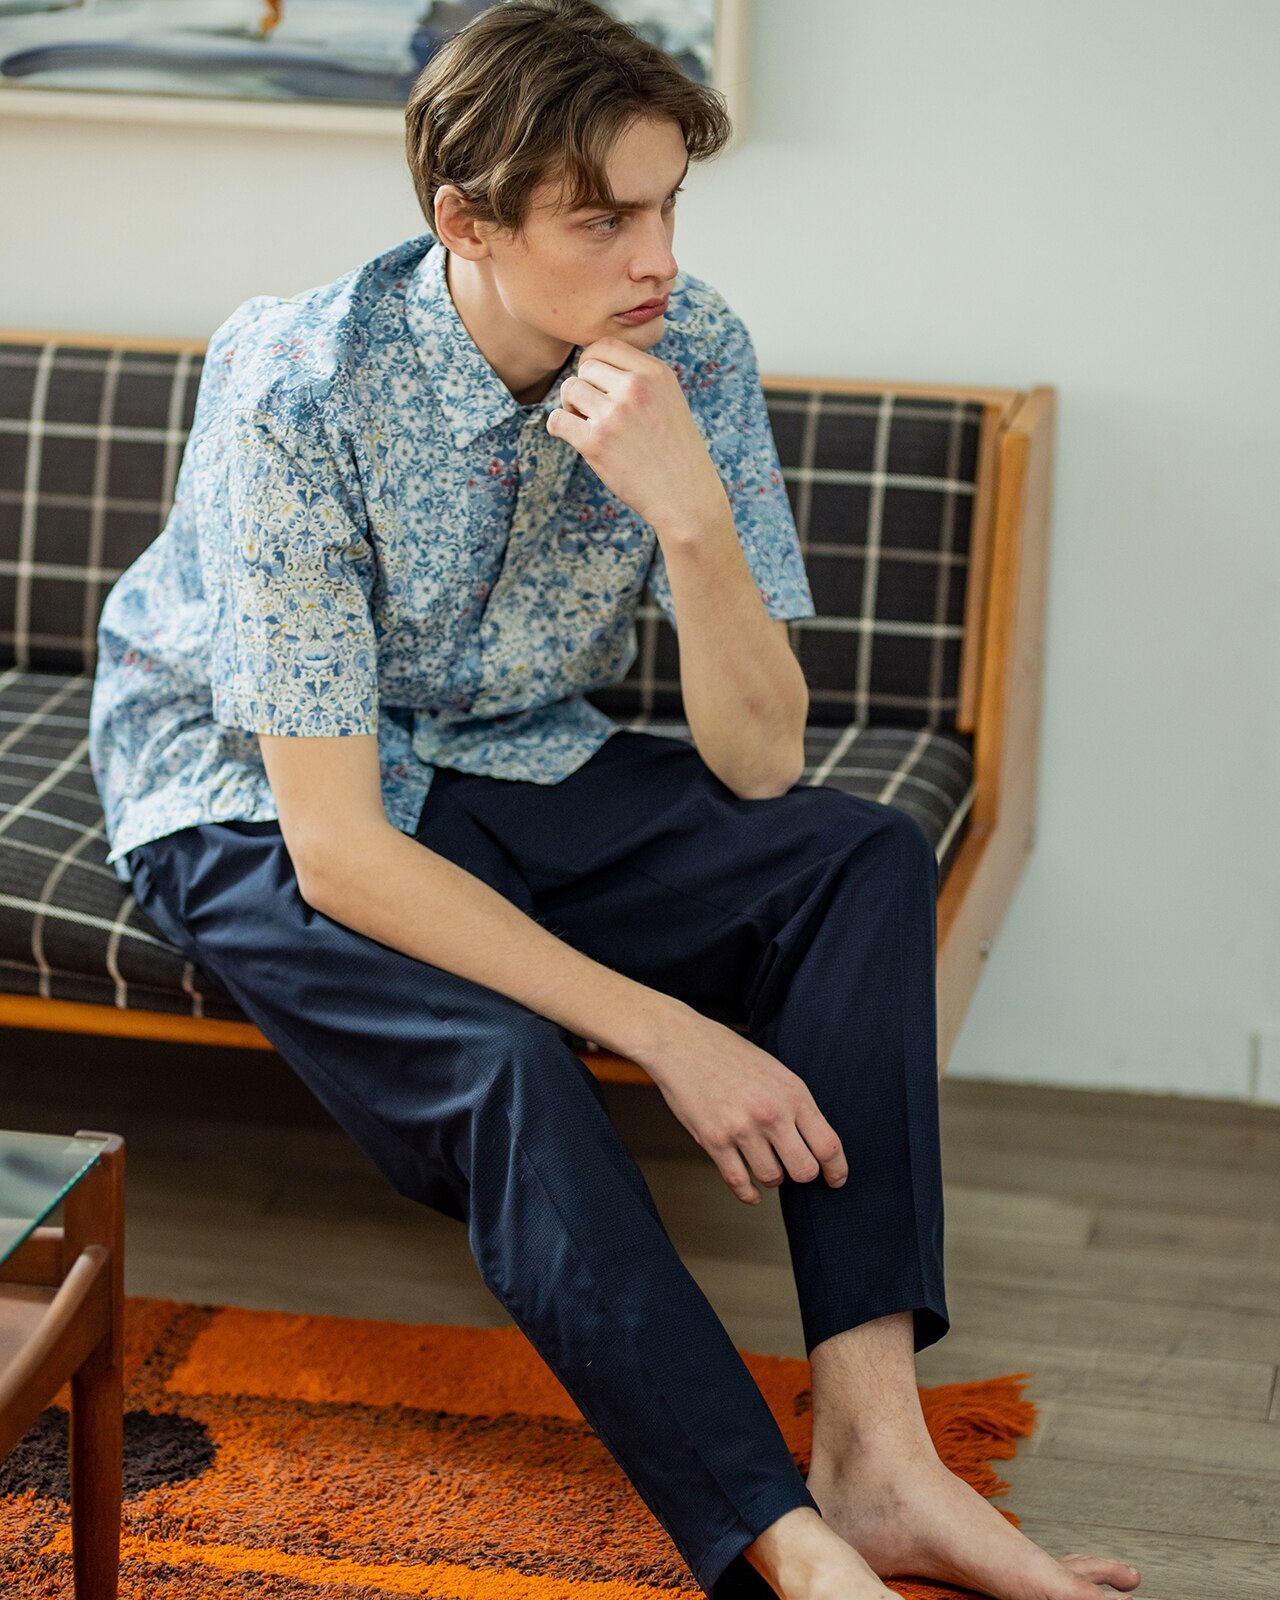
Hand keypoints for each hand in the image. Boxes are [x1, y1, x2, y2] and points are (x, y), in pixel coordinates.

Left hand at [547, 336, 725, 533]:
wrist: (686, 496)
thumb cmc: (675, 451)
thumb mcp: (669, 400)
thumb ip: (639, 378)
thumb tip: (592, 364)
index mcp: (656, 373)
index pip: (605, 345)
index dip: (593, 363)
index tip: (598, 385)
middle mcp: (635, 388)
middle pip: (585, 367)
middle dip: (584, 387)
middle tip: (594, 412)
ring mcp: (615, 414)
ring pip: (569, 390)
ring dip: (572, 407)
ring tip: (588, 426)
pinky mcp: (596, 442)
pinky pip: (557, 420)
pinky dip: (558, 427)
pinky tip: (573, 437)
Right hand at [637, 1000, 848, 1204]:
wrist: (681, 1042)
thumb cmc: (727, 1054)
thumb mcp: (775, 1071)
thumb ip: (795, 1105)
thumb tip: (813, 1143)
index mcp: (793, 1093)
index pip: (828, 1146)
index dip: (836, 1170)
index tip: (835, 1179)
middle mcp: (771, 1113)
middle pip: (804, 1171)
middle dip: (802, 1175)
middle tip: (794, 1168)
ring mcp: (742, 1129)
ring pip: (772, 1178)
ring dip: (771, 1177)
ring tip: (765, 1164)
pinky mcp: (714, 1141)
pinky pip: (738, 1182)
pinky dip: (747, 1194)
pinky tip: (750, 1191)